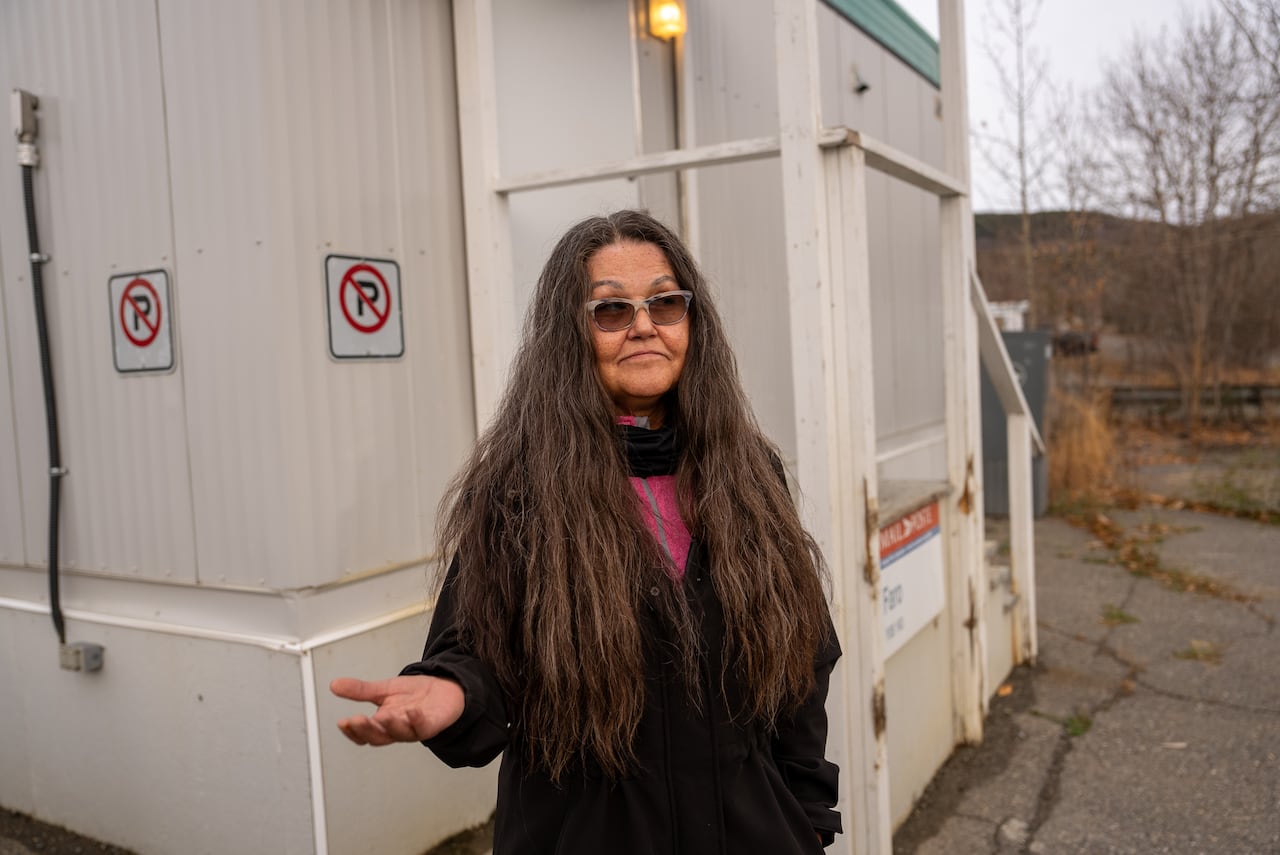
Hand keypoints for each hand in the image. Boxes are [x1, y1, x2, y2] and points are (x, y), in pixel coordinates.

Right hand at [330, 675, 464, 745]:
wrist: (444, 690)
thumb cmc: (414, 695)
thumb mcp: (384, 689)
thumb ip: (360, 690)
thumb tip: (334, 685)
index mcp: (382, 723)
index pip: (363, 734)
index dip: (352, 731)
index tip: (343, 722)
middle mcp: (396, 729)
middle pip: (378, 737)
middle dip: (366, 730)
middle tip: (356, 720)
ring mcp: (414, 729)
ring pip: (400, 734)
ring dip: (390, 727)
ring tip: (383, 717)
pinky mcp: (432, 725)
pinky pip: (423, 727)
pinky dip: (417, 721)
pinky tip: (412, 712)